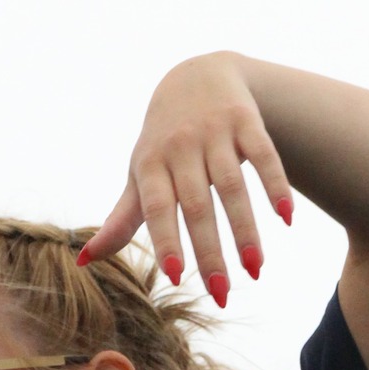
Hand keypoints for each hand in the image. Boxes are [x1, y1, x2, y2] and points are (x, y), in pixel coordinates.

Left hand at [78, 52, 292, 305]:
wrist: (195, 75)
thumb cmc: (163, 140)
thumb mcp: (140, 174)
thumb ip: (121, 219)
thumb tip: (83, 260)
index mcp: (150, 164)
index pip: (157, 207)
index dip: (166, 239)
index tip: (176, 277)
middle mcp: (181, 147)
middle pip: (197, 205)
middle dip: (209, 252)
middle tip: (222, 295)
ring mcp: (215, 132)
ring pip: (232, 186)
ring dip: (246, 229)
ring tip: (256, 269)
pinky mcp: (246, 120)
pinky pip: (264, 156)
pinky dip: (276, 186)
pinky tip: (286, 219)